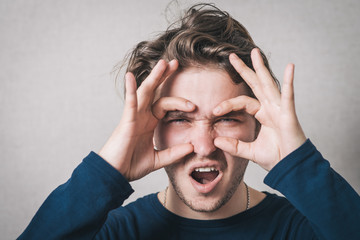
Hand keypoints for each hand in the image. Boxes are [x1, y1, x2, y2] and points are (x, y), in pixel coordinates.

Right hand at [99, 59, 193, 180]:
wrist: (115, 174)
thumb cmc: (131, 165)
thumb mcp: (158, 159)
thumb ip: (174, 153)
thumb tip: (191, 147)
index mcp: (149, 123)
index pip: (165, 104)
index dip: (179, 101)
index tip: (194, 106)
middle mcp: (142, 116)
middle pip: (155, 92)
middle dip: (164, 77)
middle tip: (175, 63)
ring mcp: (133, 117)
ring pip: (144, 92)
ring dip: (154, 77)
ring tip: (163, 63)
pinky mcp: (126, 122)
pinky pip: (129, 103)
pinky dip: (130, 90)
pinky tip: (130, 77)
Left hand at [213, 48, 305, 170]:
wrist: (292, 169)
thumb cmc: (276, 158)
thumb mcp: (250, 151)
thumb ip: (234, 146)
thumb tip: (216, 141)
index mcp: (263, 114)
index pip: (243, 101)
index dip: (228, 104)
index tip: (214, 110)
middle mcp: (271, 108)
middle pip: (255, 84)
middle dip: (244, 69)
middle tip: (231, 56)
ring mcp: (280, 110)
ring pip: (269, 84)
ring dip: (261, 68)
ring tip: (255, 52)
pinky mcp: (289, 115)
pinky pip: (288, 96)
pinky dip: (289, 82)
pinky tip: (290, 66)